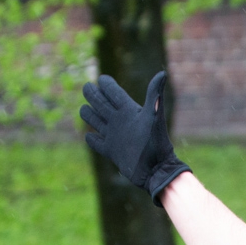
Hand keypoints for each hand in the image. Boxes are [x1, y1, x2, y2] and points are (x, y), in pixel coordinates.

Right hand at [79, 71, 190, 205]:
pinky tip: (89, 136)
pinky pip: (98, 144)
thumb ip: (155, 96)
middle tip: (87, 87)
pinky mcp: (112, 152)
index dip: (107, 85)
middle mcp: (121, 122)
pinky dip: (92, 140)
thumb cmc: (157, 144)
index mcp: (130, 111)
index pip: (115, 93)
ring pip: (97, 121)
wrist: (156, 171)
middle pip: (102, 104)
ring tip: (84, 109)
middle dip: (93, 95)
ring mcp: (116, 137)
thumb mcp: (154, 117)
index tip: (102, 79)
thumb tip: (162, 73)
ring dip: (89, 115)